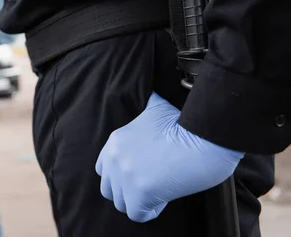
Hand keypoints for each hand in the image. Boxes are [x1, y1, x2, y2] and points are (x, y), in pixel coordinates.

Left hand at [95, 92, 243, 222]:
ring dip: (140, 202)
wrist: (205, 136)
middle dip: (127, 191)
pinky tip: (166, 197)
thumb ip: (146, 108)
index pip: (103, 169)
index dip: (121, 175)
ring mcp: (126, 176)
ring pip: (122, 204)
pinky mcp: (140, 192)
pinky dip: (151, 211)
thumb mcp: (157, 108)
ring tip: (160, 190)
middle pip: (109, 190)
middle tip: (150, 185)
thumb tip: (151, 92)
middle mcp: (115, 159)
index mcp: (115, 142)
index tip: (141, 173)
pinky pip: (137, 214)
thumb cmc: (186, 123)